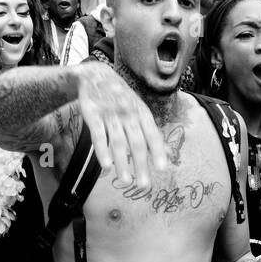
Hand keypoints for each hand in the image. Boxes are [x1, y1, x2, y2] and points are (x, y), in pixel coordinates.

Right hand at [74, 62, 167, 192]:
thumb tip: (166, 153)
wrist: (96, 76)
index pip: (153, 135)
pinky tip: (107, 166)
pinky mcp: (93, 115)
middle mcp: (128, 114)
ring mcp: (111, 115)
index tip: (163, 168)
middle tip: (145, 186)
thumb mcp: (139, 109)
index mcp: (142, 113)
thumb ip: (149, 131)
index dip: (158, 151)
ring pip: (118, 142)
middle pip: (136, 143)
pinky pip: (98, 135)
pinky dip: (102, 151)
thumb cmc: (122, 98)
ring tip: (126, 182)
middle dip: (141, 165)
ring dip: (122, 163)